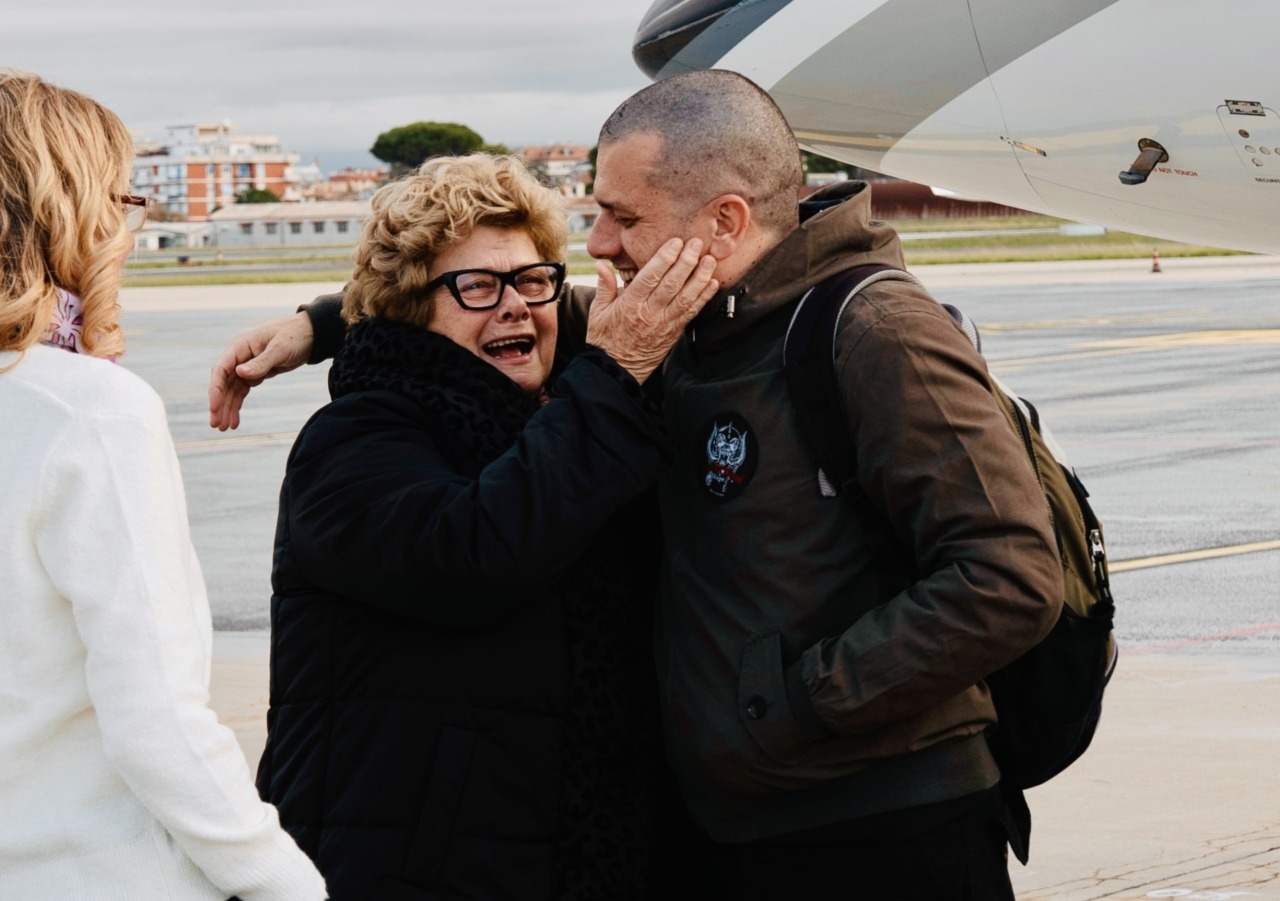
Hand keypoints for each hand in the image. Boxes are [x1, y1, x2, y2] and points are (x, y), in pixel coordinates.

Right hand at [207, 311, 314, 430]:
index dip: (215, 390)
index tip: (214, 408)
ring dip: (227, 408)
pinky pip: (242, 391)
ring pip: (232, 390)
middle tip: (216, 425)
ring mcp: (247, 365)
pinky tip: (235, 420)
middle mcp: (239, 355)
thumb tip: (239, 373)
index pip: (221, 370)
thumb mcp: (280, 349)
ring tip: (224, 428)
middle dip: (219, 404)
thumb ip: (261, 362)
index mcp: (240, 345)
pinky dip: (238, 405)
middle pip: (223, 382)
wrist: (311, 333)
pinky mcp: (257, 373)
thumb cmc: (295, 336)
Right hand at [586, 238, 718, 383]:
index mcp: (630, 305)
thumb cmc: (605, 339)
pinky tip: (713, 283)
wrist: (616, 370)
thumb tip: (601, 264)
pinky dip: (704, 298)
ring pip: (686, 298)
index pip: (650, 277)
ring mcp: (664, 324)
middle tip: (697, 243)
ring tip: (709, 260)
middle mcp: (649, 313)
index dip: (664, 258)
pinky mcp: (674, 332)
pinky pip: (691, 313)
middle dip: (686, 261)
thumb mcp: (598, 311)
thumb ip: (604, 286)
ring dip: (700, 277)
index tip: (675, 242)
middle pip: (672, 284)